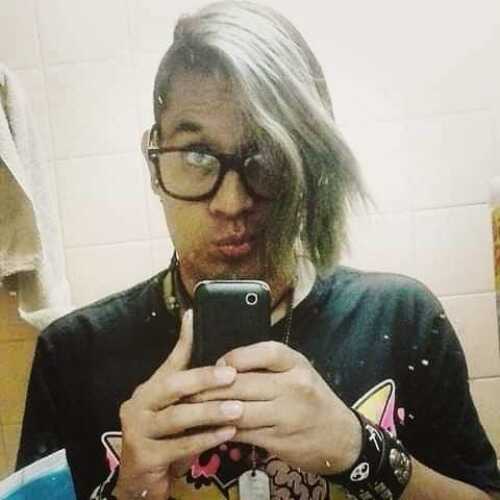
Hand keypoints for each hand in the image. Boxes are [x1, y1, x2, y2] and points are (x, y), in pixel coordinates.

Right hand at [114, 310, 240, 499]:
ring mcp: (138, 431)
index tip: (195, 317)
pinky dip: (205, 438)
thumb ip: (191, 381)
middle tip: (231, 375)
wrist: (141, 477)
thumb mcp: (176, 406)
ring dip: (209, 412)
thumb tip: (205, 347)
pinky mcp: (144, 457)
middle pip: (171, 385)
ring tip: (237, 409)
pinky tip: (228, 433)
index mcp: (150, 389)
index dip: (184, 340)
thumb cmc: (165, 436)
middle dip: (202, 378)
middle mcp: (138, 405)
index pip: (170, 361)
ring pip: (176, 417)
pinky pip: (179, 446)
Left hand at [190, 341, 361, 474]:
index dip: (237, 356)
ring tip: (190, 407)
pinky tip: (207, 427)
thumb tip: (225, 361)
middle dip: (211, 387)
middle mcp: (293, 387)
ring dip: (211, 411)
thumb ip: (268, 365)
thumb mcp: (298, 372)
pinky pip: (243, 433)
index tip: (218, 362)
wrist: (339, 437)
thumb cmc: (312, 397)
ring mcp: (286, 416)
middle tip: (187, 387)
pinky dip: (222, 430)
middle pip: (244, 384)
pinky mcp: (278, 440)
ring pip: (239, 411)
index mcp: (296, 364)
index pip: (266, 352)